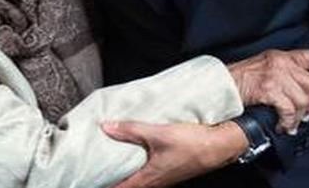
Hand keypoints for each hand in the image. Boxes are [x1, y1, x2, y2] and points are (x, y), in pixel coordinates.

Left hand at [102, 120, 245, 187]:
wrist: (220, 146)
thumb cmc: (193, 144)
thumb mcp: (158, 134)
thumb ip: (131, 130)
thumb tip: (107, 127)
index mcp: (149, 178)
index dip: (103, 186)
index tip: (88, 180)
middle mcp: (156, 182)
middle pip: (127, 185)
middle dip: (111, 178)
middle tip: (96, 168)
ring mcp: (164, 177)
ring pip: (138, 178)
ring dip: (126, 171)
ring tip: (112, 158)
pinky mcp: (171, 169)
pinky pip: (148, 171)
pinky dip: (138, 164)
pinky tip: (136, 151)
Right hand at [226, 49, 308, 133]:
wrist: (220, 85)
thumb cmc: (240, 80)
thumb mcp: (263, 66)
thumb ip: (282, 71)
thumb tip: (301, 88)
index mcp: (280, 56)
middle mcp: (280, 62)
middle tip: (306, 116)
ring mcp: (275, 75)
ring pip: (300, 99)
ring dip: (298, 117)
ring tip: (291, 125)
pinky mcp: (268, 89)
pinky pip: (288, 109)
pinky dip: (288, 121)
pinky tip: (283, 126)